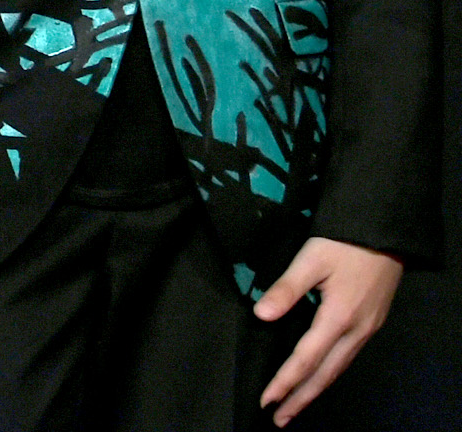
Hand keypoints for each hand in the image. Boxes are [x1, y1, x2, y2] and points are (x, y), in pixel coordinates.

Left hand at [256, 236, 402, 421]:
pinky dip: (329, 374)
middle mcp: (356, 331)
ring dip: (315, 389)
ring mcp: (367, 329)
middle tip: (280, 419)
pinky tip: (318, 378)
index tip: (267, 400)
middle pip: (325, 374)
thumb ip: (286, 289)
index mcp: (339, 318)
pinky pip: (347, 357)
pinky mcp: (371, 323)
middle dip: (301, 398)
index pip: (306, 359)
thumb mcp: (310, 259)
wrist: (385, 234)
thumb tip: (261, 315)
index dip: (285, 382)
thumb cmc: (344, 243)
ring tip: (295, 406)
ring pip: (338, 369)